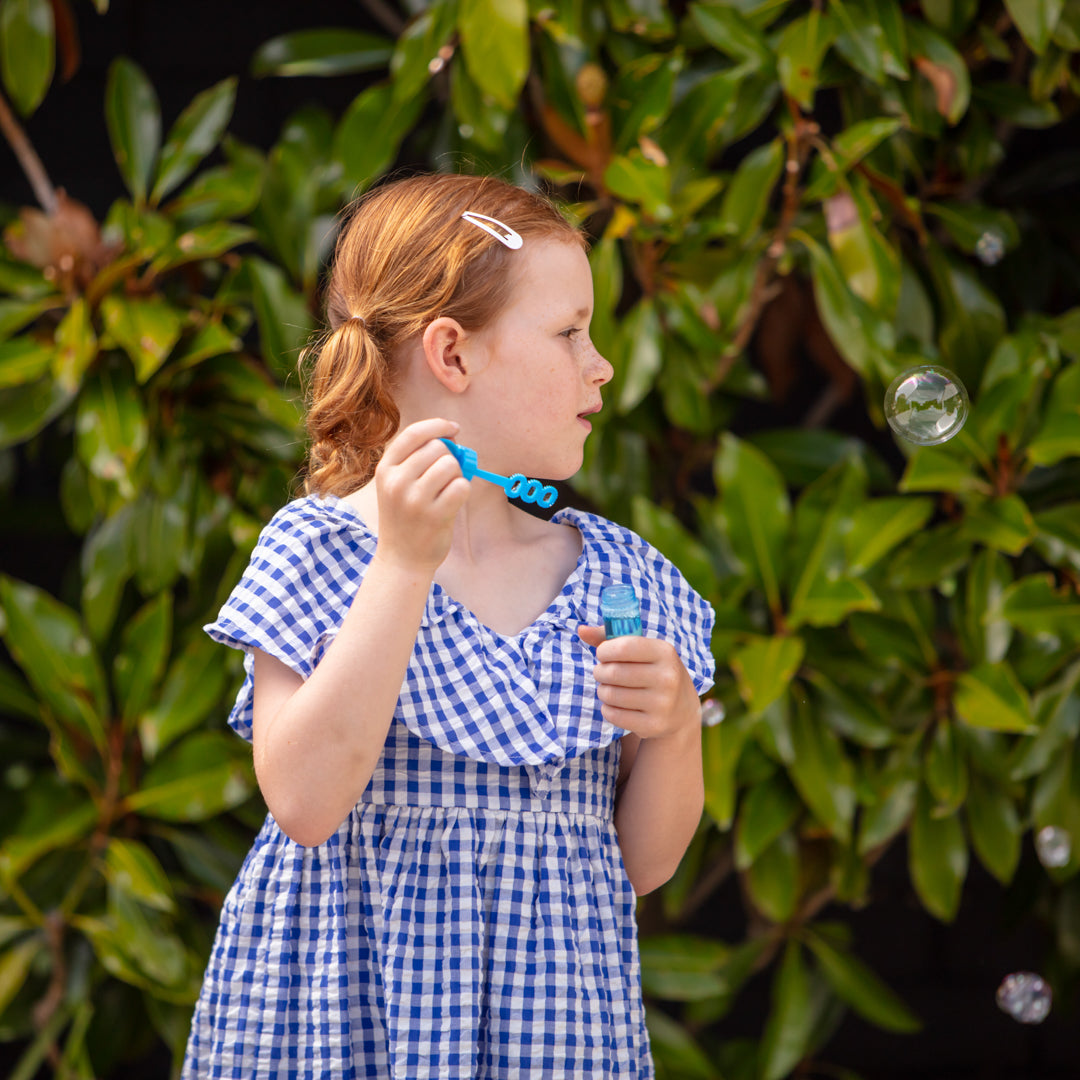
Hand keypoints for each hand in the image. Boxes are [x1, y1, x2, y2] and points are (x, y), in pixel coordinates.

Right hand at [372, 418, 470, 574]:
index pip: (413, 433)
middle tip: (447, 475)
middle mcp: (397, 482)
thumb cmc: (405, 517)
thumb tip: (452, 437)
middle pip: (438, 448)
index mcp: (385, 469)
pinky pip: (462, 486)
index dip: (438, 426)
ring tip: (447, 491)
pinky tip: (453, 502)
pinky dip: (463, 491)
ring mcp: (415, 500)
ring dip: (457, 475)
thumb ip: (417, 460)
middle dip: (450, 457)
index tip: (453, 429)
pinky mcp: (435, 516)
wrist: (401, 559)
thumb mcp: (397, 485)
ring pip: (451, 465)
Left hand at [577, 626, 700, 741]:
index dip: (604, 650)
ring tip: (608, 688)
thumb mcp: (641, 649)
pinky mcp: (653, 725)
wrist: (681, 710)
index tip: (603, 654)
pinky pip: (614, 715)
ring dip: (602, 690)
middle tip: (602, 673)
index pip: (624, 647)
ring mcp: (662, 703)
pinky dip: (607, 709)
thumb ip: (610, 637)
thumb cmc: (652, 671)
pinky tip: (615, 704)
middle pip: (613, 672)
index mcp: (664, 652)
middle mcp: (667, 677)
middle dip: (600, 672)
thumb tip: (581, 629)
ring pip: (611, 695)